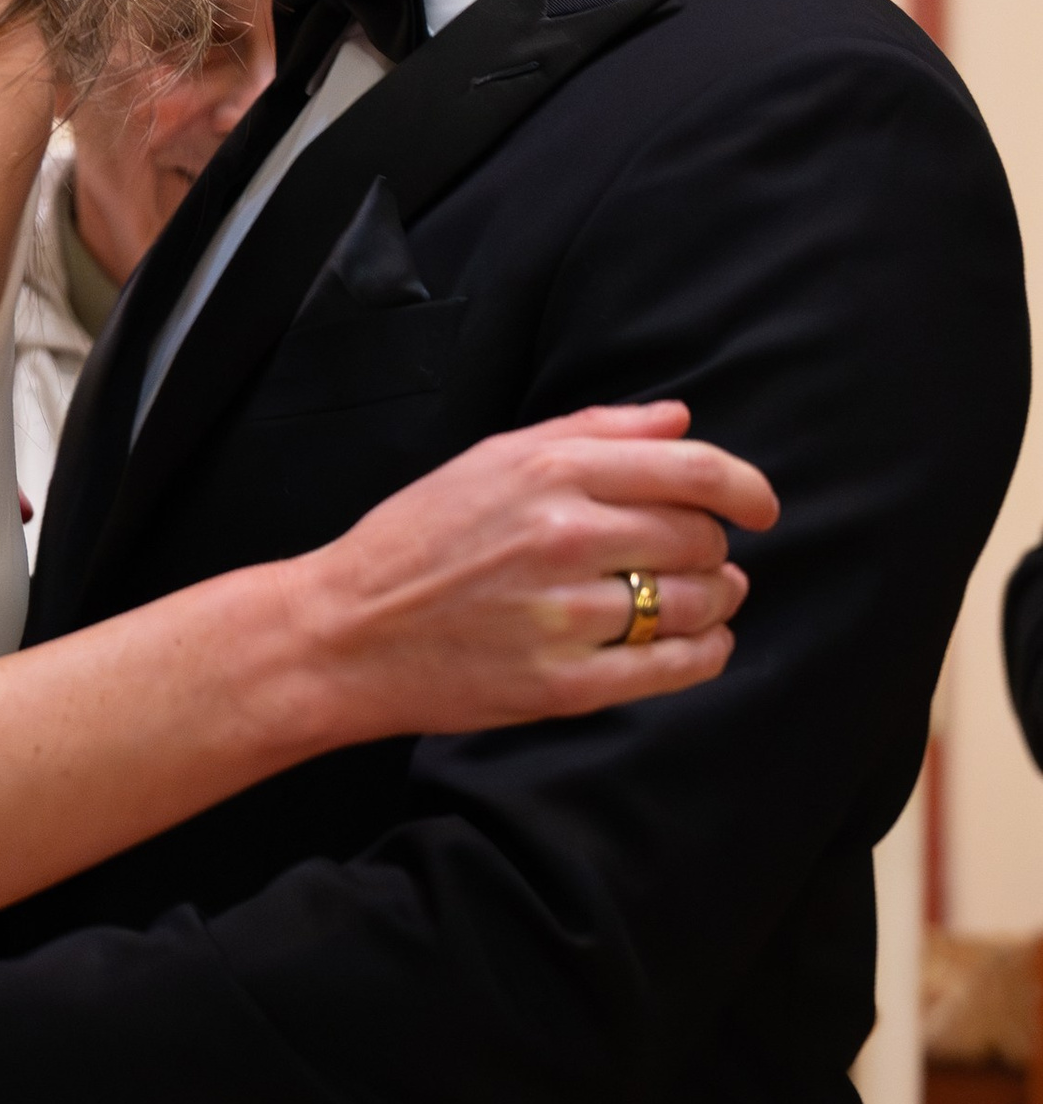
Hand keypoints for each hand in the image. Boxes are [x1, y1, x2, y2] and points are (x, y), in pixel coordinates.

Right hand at [304, 402, 776, 734]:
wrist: (345, 631)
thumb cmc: (416, 539)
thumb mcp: (491, 459)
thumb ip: (591, 431)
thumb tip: (678, 418)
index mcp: (550, 470)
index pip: (692, 470)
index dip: (745, 488)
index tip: (759, 506)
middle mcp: (566, 536)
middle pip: (700, 538)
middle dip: (713, 546)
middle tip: (696, 556)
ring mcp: (568, 615)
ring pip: (695, 603)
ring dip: (715, 600)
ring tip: (700, 598)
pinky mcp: (566, 685)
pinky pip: (674, 667)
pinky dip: (706, 653)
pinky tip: (700, 643)